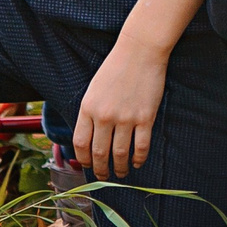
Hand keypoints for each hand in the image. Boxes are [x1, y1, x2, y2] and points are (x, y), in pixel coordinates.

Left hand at [75, 38, 168, 177]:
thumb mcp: (94, 89)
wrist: (140, 50)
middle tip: (104, 176)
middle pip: (99, 153)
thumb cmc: (116, 67)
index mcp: (88, 108)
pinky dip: (139, 159)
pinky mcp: (145, 118)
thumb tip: (89, 139)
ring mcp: (126, 118)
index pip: (80, 143)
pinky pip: (141, 147)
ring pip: (120, 154)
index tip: (88, 165)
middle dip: (101, 169)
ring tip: (121, 173)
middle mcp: (104, 116)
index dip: (83, 159)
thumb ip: (90, 113)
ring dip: (120, 168)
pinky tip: (138, 162)